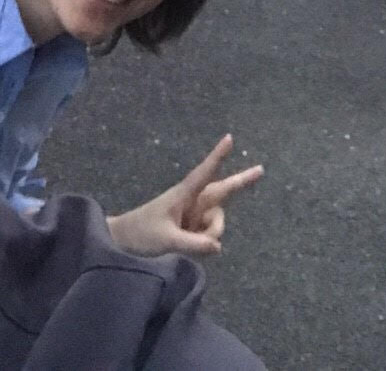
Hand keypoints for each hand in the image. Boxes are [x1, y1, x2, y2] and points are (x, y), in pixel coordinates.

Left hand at [106, 134, 263, 257]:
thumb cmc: (141, 234)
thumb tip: (218, 246)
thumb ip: (194, 244)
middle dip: (241, 181)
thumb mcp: (167, 240)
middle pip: (222, 192)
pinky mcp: (191, 229)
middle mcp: (191, 202)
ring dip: (210, 236)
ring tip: (186, 243)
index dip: (218, 157)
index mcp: (183, 195)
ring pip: (217, 224)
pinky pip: (209, 237)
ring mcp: (192, 215)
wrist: (122, 242)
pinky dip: (205, 243)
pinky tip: (188, 247)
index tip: (230, 138)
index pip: (205, 172)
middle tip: (262, 169)